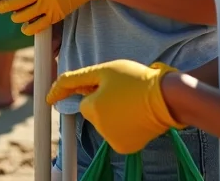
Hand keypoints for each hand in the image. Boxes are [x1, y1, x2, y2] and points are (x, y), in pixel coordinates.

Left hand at [46, 60, 185, 154]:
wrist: (167, 98)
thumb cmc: (135, 79)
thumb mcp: (105, 71)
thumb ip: (77, 79)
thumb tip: (53, 92)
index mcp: (92, 109)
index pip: (84, 101)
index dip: (96, 91)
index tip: (105, 90)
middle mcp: (99, 128)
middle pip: (94, 114)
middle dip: (104, 104)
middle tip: (125, 93)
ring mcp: (112, 140)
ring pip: (105, 124)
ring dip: (114, 115)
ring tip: (133, 103)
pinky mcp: (124, 148)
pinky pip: (117, 135)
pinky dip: (124, 127)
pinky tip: (136, 116)